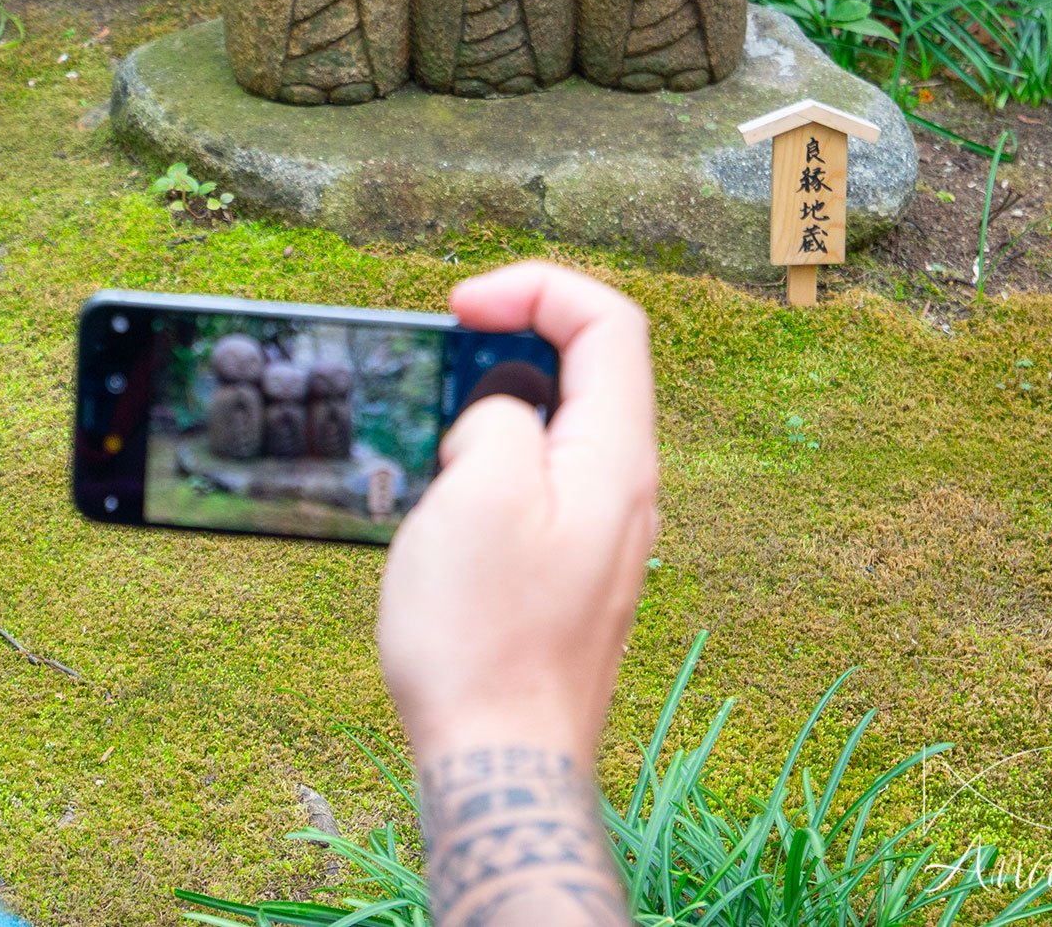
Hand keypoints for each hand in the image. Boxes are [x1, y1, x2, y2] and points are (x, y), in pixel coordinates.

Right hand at [377, 261, 657, 764]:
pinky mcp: (567, 576)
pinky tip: (437, 524)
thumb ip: (497, 418)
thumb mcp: (475, 493)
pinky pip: (530, 491)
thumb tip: (499, 413)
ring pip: (546, 435)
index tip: (461, 307)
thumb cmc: (483, 638)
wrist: (501, 763)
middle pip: (580, 372)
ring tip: (428, 470)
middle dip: (497, 355)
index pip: (607, 323)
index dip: (534, 288)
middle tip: (432, 389)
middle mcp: (623, 492)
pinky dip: (481, 477)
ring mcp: (599, 537)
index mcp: (615, 459)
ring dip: (479, 425)